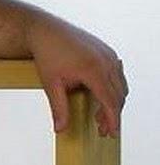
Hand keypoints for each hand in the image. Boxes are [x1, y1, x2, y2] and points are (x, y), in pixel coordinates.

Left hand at [28, 15, 127, 138]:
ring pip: (120, 85)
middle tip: (102, 131)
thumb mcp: (51, 84)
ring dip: (113, 102)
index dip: (112, 119)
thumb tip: (61, 129)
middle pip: (118, 95)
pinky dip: (113, 89)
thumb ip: (59, 108)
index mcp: (94, 69)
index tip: (112, 133)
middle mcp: (106, 61)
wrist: (46, 31)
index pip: (110, 100)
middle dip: (112, 114)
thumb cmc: (48, 54)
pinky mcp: (107, 52)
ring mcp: (108, 55)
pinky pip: (117, 74)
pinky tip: (101, 98)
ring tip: (99, 117)